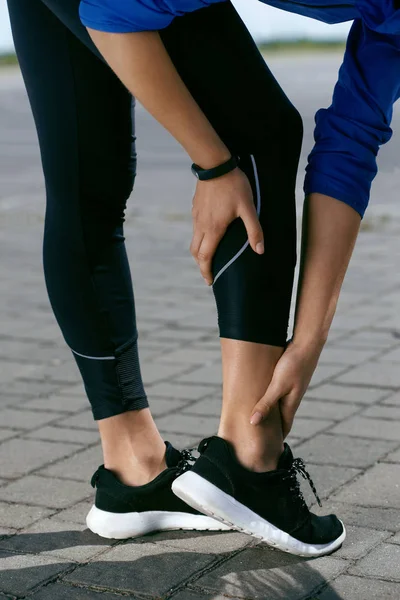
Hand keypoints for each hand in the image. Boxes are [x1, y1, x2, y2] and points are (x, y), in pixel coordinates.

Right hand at [190, 167, 263, 284]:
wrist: (215, 165)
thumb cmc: (233, 186)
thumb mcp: (248, 208)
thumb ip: (254, 230)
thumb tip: (260, 250)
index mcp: (213, 229)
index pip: (205, 257)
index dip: (206, 271)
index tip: (209, 281)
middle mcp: (201, 226)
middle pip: (195, 252)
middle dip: (201, 265)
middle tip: (208, 272)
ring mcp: (196, 216)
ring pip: (194, 240)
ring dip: (199, 252)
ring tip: (209, 256)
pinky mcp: (195, 208)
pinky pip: (195, 228)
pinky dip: (199, 238)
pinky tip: (209, 234)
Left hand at [250, 341, 322, 437]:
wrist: (307, 344)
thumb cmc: (293, 364)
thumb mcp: (277, 386)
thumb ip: (266, 403)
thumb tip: (254, 423)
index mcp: (290, 404)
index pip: (284, 427)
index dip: (277, 438)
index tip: (268, 449)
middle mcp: (292, 398)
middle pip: (281, 417)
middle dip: (271, 427)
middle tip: (259, 437)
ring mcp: (292, 388)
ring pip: (279, 404)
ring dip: (270, 411)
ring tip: (258, 418)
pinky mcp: (289, 378)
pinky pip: (278, 392)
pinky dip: (270, 398)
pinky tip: (262, 394)